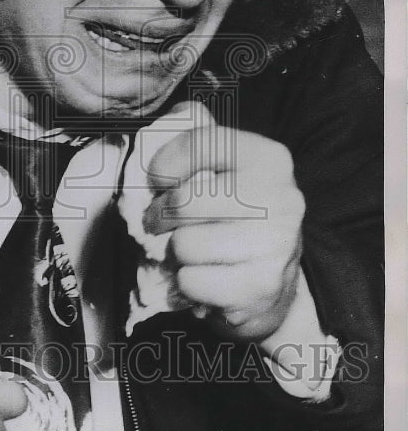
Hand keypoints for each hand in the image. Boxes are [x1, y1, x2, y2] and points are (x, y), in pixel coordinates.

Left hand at [144, 103, 304, 341]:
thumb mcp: (228, 175)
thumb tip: (149, 164)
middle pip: (184, 201)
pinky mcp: (262, 285)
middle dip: (160, 215)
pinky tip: (204, 276)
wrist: (276, 280)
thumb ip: (195, 159)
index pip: (201, 145)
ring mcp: (275, 244)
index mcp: (269, 158)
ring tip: (191, 252)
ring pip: (185, 244)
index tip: (156, 180)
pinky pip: (191, 281)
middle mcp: (280, 198)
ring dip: (176, 253)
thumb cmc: (239, 218)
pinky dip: (187, 283)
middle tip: (158, 222)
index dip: (165, 163)